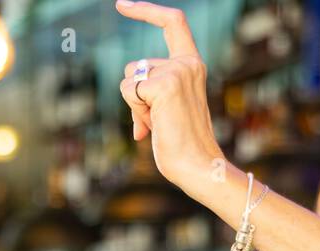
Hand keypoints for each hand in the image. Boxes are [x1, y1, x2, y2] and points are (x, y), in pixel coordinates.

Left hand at [115, 1, 224, 194]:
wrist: (197, 165)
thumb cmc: (181, 143)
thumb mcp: (165, 109)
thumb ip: (152, 90)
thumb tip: (131, 85)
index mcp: (192, 64)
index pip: (172, 22)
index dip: (146, 10)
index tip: (122, 4)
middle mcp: (188, 63)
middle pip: (135, 66)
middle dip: (133, 96)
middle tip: (154, 121)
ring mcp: (177, 72)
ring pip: (129, 79)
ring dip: (134, 106)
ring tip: (157, 124)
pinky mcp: (164, 85)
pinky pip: (128, 90)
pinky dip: (133, 110)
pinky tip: (152, 125)